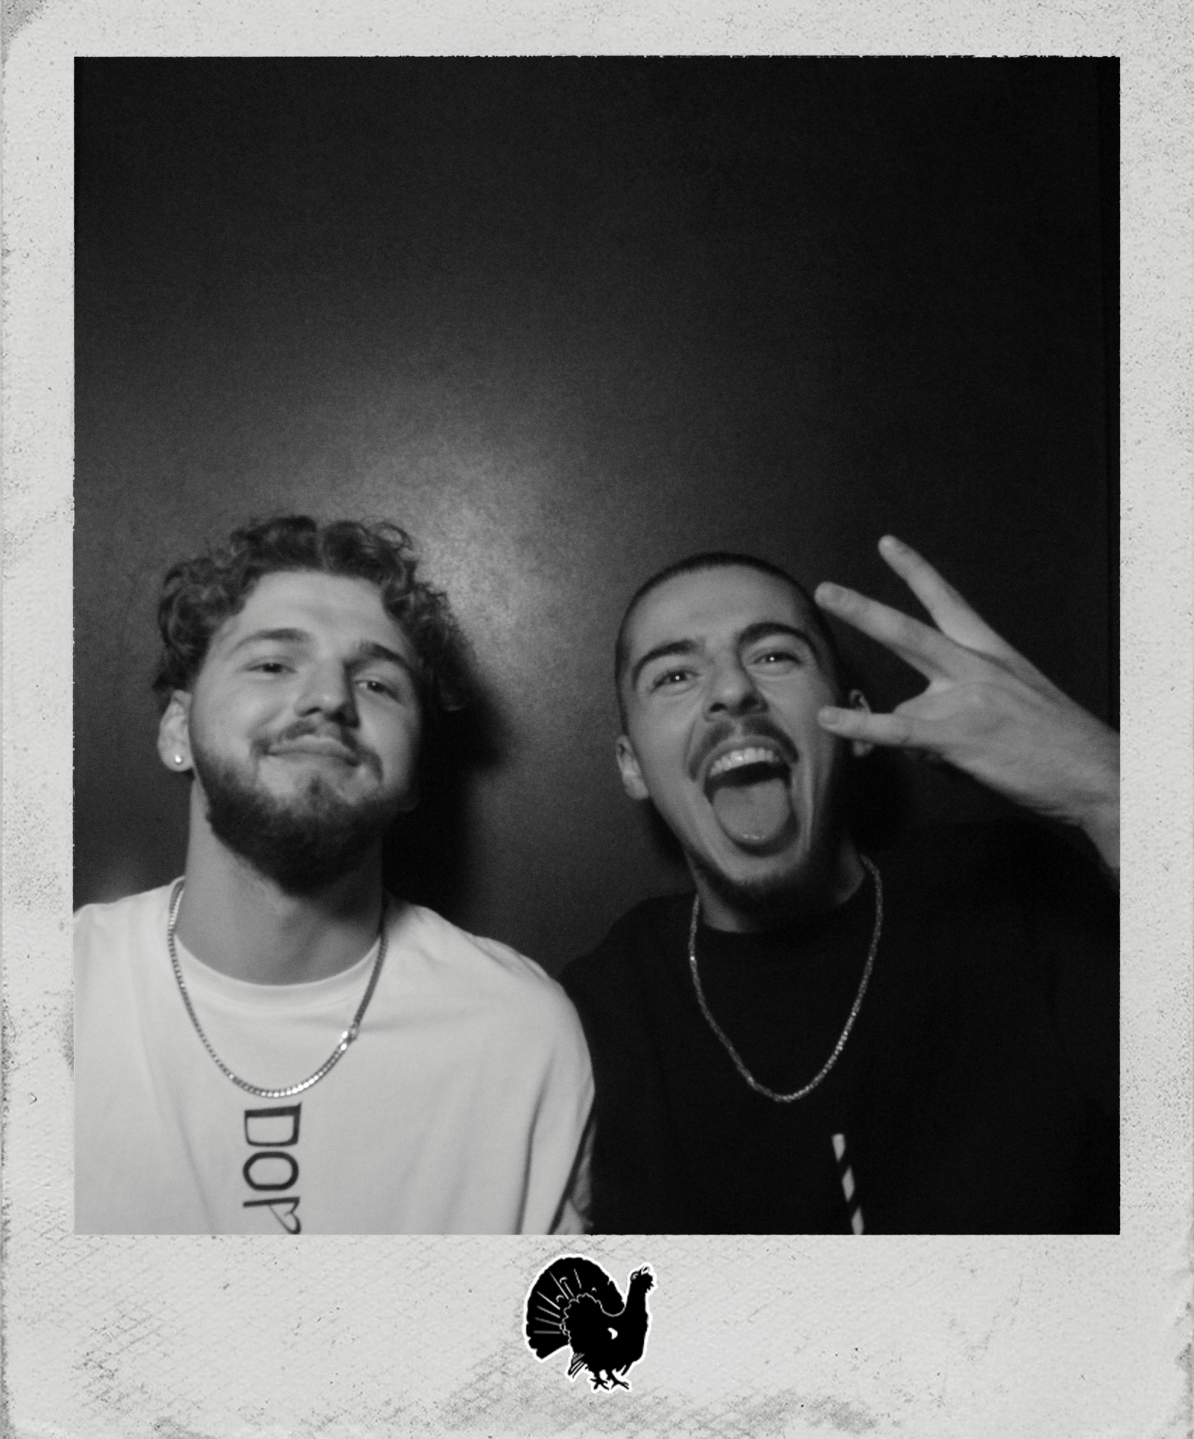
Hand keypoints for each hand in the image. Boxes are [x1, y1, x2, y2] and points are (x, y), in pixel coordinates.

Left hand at [814, 536, 1118, 872]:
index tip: (887, 544)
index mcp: (991, 653)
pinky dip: (861, 727)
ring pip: (904, 707)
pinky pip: (897, 729)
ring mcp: (966, 699)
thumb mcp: (1010, 703)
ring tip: (947, 753)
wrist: (1095, 772)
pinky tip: (831, 721)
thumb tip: (905, 728)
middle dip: (862, 610)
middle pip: (906, 631)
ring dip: (910, 740)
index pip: (948, 602)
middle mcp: (975, 668)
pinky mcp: (958, 735)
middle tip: (825, 590)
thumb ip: (953, 707)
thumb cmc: (1054, 742)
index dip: (916, 571)